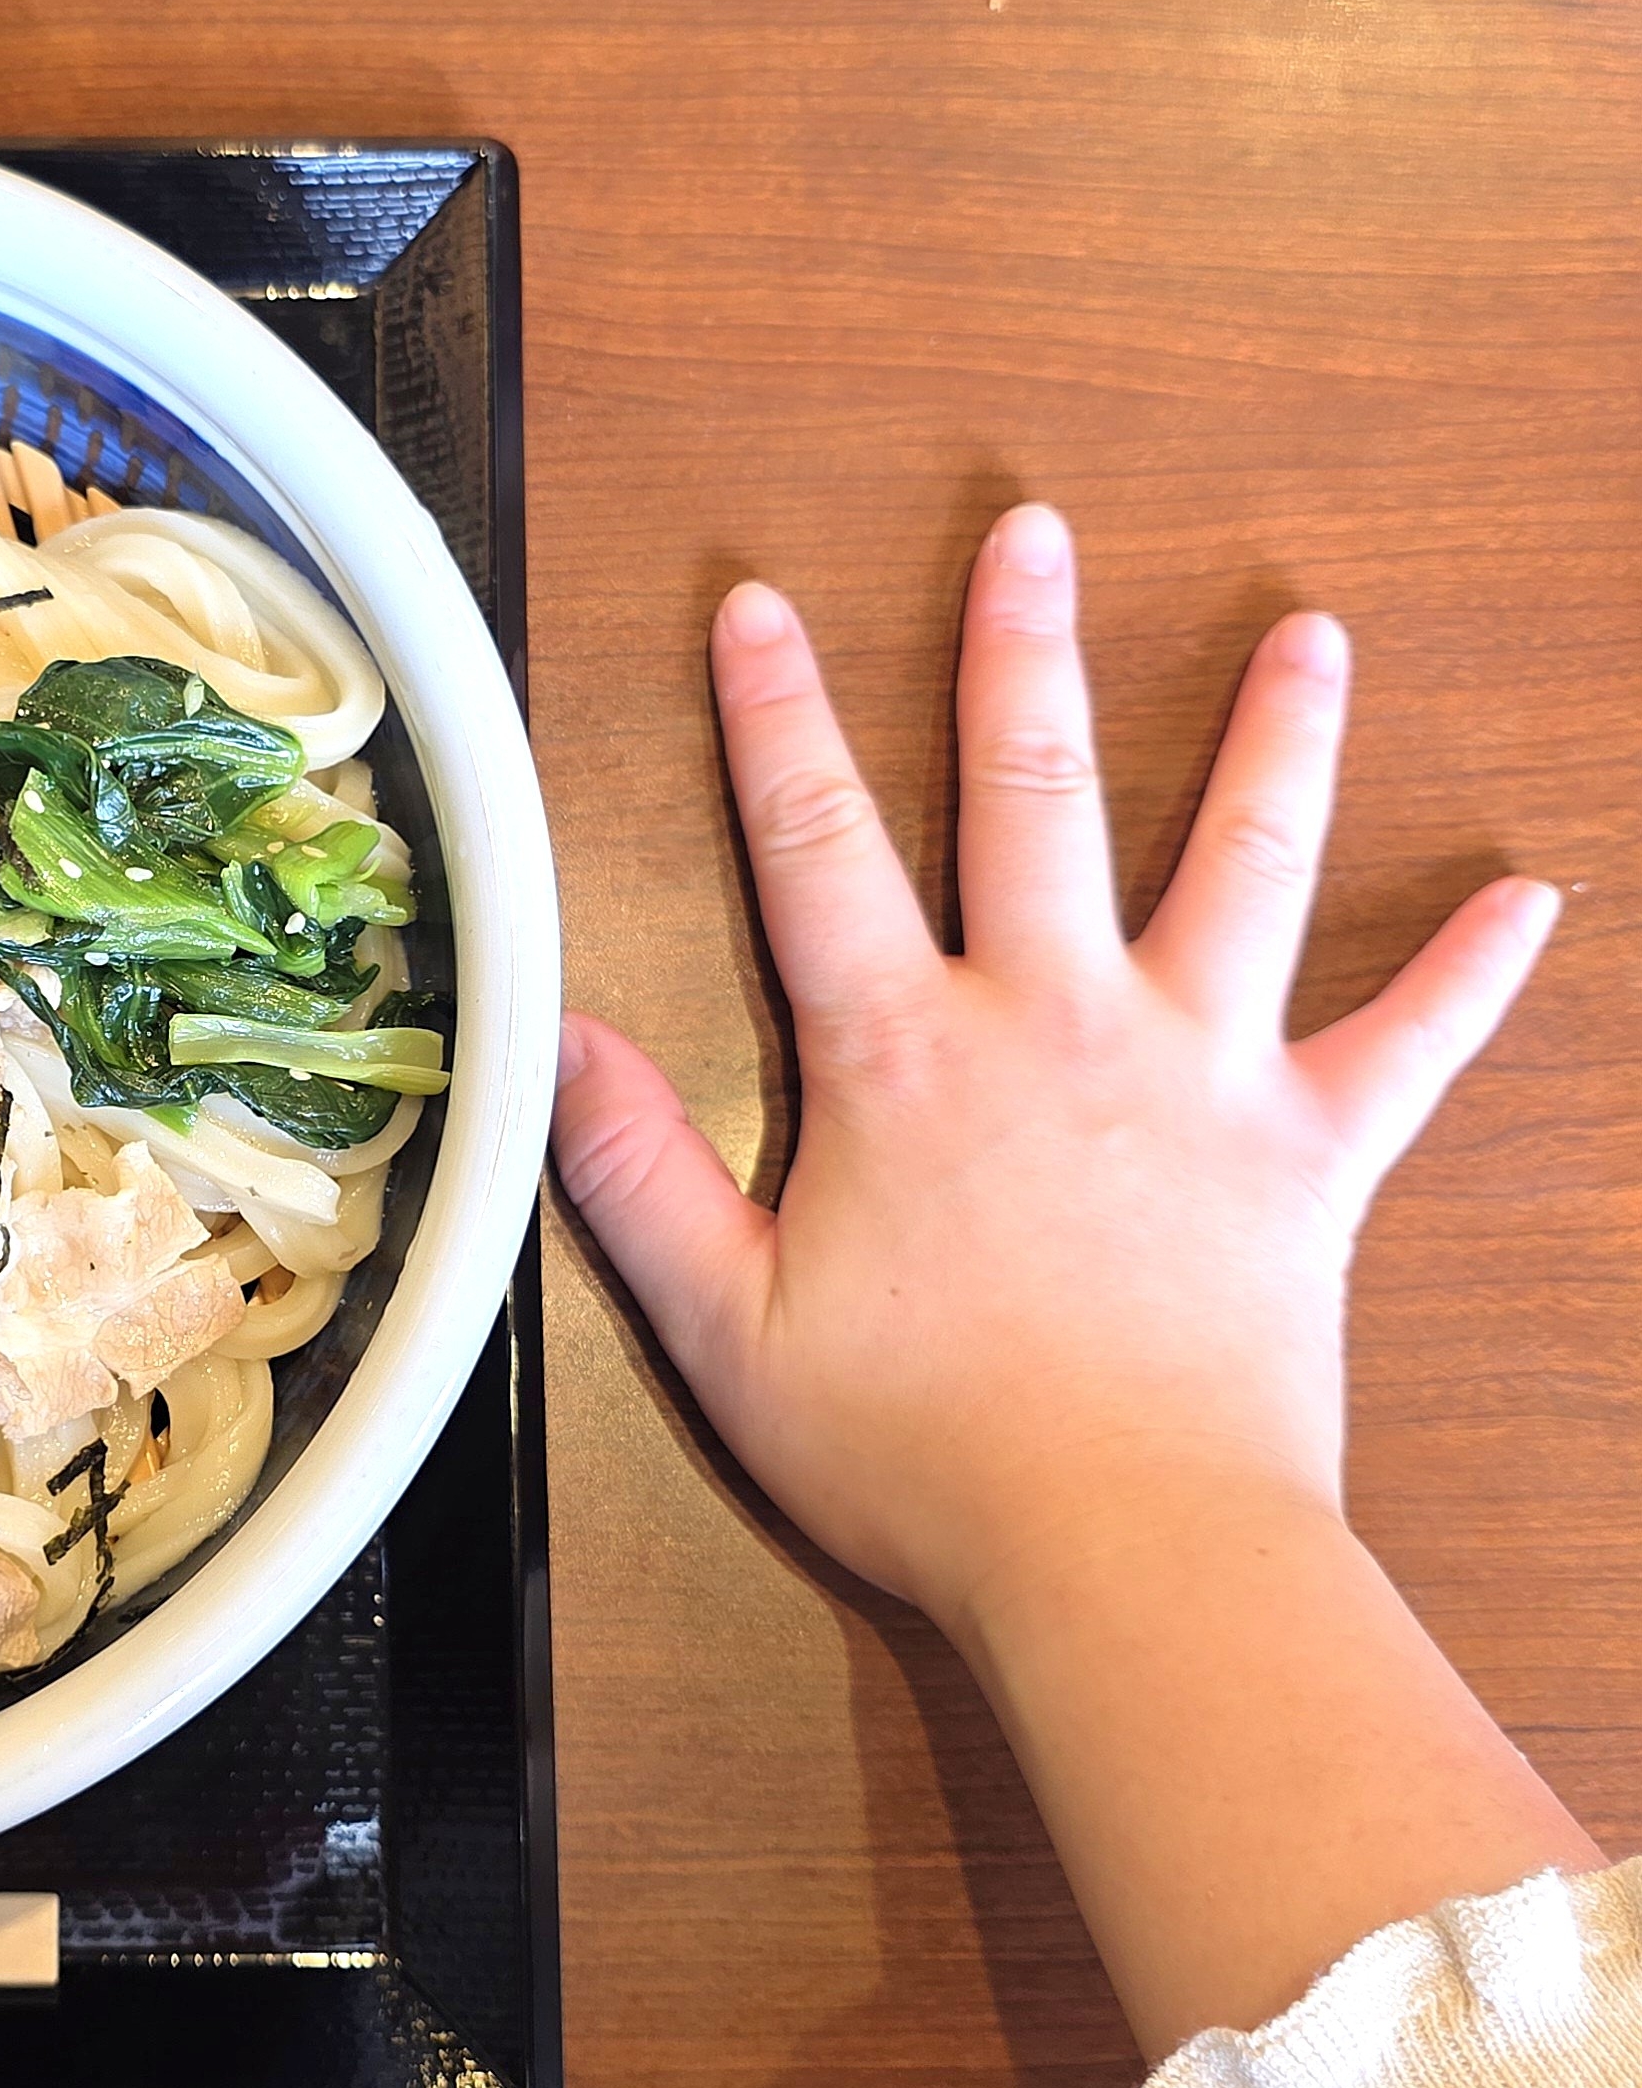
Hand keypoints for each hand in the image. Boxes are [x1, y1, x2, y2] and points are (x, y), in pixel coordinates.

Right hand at [555, 504, 1552, 1648]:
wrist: (1128, 1554)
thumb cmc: (925, 1452)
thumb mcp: (728, 1326)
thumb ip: (630, 1171)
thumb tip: (555, 1037)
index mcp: (906, 1061)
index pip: (816, 848)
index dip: (775, 719)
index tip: (760, 606)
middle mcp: (1058, 1026)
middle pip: (1036, 797)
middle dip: (1020, 655)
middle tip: (1033, 533)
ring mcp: (1200, 1078)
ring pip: (1248, 869)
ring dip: (1278, 744)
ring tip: (1311, 636)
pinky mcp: (1310, 1160)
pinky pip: (1409, 1047)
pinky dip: (1469, 976)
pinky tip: (1532, 900)